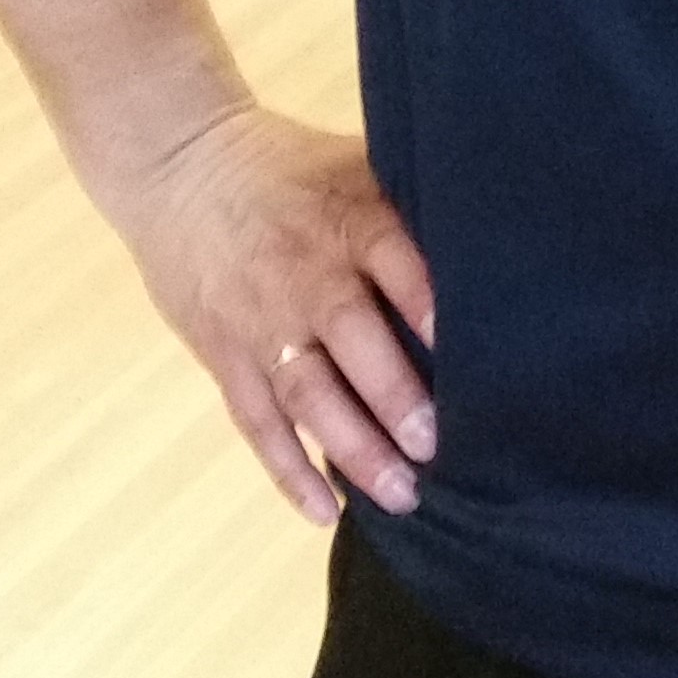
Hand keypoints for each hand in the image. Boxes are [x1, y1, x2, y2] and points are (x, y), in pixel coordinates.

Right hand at [114, 97, 438, 527]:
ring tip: (401, 495)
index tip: (467, 353)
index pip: (395, 263)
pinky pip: (257, 421)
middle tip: (438, 447)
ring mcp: (261, 322)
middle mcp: (305, 275)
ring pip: (308, 394)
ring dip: (353, 448)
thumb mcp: (353, 166)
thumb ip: (409, 207)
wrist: (177, 166)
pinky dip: (288, 470)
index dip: (429, 304)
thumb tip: (500, 243)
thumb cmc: (290, 169)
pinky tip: (325, 511)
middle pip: (351, 340)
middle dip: (394, 397)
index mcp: (347, 221)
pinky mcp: (225, 355)